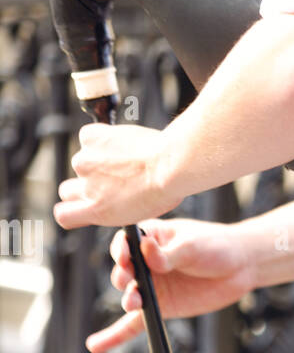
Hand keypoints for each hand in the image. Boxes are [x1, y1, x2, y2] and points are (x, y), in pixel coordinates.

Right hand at [54, 123, 181, 228]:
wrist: (170, 165)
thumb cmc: (163, 189)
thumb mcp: (137, 213)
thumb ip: (113, 207)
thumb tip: (107, 201)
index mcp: (97, 211)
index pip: (63, 215)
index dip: (71, 209)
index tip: (81, 205)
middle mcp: (87, 188)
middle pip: (67, 189)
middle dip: (83, 185)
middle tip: (106, 179)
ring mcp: (85, 162)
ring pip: (82, 161)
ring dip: (97, 159)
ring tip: (125, 159)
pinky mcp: (91, 138)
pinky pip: (89, 137)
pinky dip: (102, 138)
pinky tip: (122, 142)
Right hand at [86, 218, 251, 352]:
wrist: (241, 265)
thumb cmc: (216, 245)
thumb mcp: (192, 245)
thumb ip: (168, 252)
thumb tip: (146, 249)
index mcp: (150, 237)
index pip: (125, 243)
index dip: (121, 251)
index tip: (124, 257)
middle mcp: (145, 262)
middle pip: (124, 270)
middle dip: (122, 276)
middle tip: (127, 280)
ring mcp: (152, 286)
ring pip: (130, 295)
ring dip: (128, 299)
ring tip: (133, 302)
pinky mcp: (161, 307)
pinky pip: (133, 324)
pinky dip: (115, 335)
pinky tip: (96, 345)